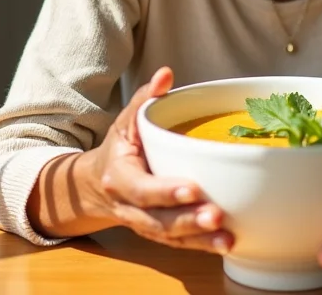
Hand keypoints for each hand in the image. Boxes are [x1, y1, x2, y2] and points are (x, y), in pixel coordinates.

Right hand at [83, 66, 234, 254]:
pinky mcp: (157, 233)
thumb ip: (146, 99)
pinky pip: (178, 244)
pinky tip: (225, 244)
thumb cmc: (119, 148)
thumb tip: (166, 74)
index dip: (165, 191)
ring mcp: (143, 224)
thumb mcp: (126, 121)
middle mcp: (129, 206)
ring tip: (226, 236)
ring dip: (199, 239)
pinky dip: (201, 247)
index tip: (193, 188)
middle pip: (158, 220)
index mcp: (120, 177)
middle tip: (217, 215)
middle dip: (188, 220)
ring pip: (170, 237)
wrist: (96, 185)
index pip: (142, 188)